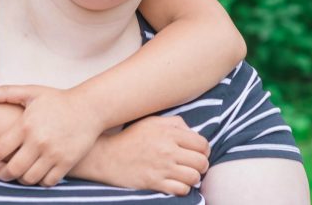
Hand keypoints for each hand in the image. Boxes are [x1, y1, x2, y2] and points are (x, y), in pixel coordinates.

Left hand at [0, 85, 103, 186]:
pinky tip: (35, 173)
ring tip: (16, 172)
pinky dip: (39, 181)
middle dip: (0, 174)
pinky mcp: (67, 163)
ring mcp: (53, 154)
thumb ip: (5, 93)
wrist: (89, 108)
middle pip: (12, 170)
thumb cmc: (57, 100)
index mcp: (26, 125)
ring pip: (29, 178)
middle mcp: (38, 142)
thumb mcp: (31, 92)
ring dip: (19, 179)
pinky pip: (47, 182)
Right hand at [84, 115, 208, 194]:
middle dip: (201, 165)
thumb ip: (174, 123)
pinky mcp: (154, 182)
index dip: (204, 150)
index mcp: (168, 132)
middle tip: (194, 165)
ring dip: (192, 178)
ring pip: (194, 177)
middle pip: (201, 162)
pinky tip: (175, 183)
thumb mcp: (151, 122)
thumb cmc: (130, 138)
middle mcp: (167, 149)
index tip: (198, 153)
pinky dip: (182, 188)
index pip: (202, 143)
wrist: (106, 155)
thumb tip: (193, 132)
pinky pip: (181, 190)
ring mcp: (161, 167)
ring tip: (185, 175)